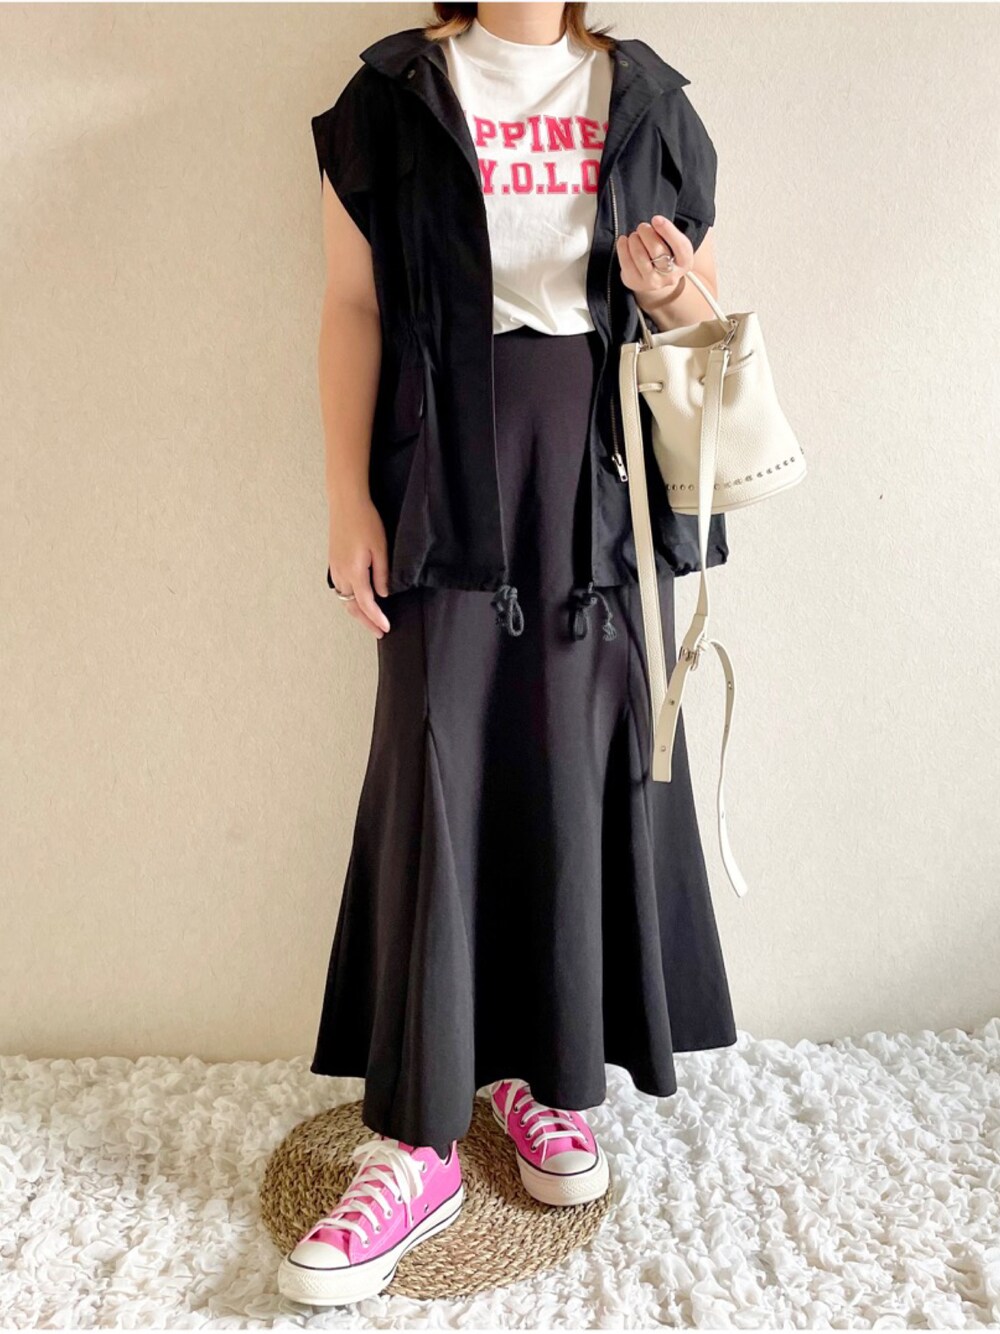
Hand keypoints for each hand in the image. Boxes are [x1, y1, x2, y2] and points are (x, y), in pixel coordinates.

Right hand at [327, 493, 390, 638]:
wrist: (346, 503)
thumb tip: (384, 594)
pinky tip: (359, 600)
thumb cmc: (366, 521)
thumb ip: (382, 574)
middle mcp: (341, 573)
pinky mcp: (334, 562)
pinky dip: (350, 599)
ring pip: (345, 598)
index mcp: (354, 572)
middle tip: (379, 632)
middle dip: (366, 621)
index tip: (386, 628)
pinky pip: (341, 588)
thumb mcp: (380, 548)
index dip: (376, 618)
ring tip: (371, 620)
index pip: (366, 604)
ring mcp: (335, 568)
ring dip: (357, 611)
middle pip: (352, 606)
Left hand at [615, 213, 693, 301]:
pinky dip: (622, 247)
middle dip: (647, 233)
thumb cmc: (666, 253)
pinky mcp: (636, 282)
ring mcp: (653, 282)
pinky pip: (626, 263)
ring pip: (640, 256)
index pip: (679, 245)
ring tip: (634, 235)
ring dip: (634, 240)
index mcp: (685, 262)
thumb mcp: (674, 242)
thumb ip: (668, 233)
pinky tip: (623, 240)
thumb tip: (656, 222)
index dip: (667, 230)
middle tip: (642, 227)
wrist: (657, 277)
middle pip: (657, 250)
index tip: (656, 219)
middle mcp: (671, 275)